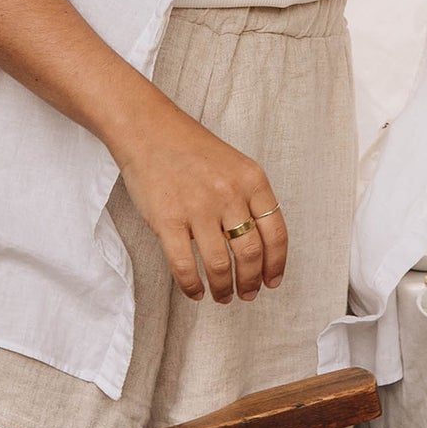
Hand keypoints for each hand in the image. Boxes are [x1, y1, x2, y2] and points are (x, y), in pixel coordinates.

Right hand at [113, 100, 287, 303]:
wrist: (150, 130)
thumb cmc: (192, 150)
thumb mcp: (235, 165)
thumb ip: (249, 199)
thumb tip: (261, 245)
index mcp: (252, 180)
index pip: (275, 233)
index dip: (276, 264)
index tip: (273, 281)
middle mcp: (230, 194)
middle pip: (251, 254)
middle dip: (251, 282)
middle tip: (247, 294)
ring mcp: (198, 208)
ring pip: (221, 265)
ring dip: (224, 289)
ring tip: (223, 296)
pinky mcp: (168, 220)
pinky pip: (185, 267)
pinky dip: (192, 287)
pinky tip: (196, 292)